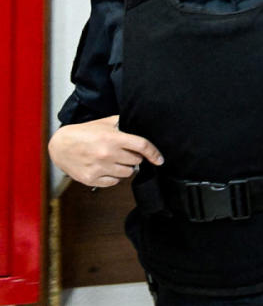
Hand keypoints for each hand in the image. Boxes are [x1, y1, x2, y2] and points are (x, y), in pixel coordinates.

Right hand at [48, 115, 163, 186]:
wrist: (60, 145)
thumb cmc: (83, 132)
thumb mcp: (105, 122)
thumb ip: (123, 124)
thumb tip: (141, 126)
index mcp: (113, 138)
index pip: (142, 146)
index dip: (154, 153)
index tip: (160, 159)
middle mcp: (107, 154)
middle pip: (136, 161)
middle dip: (134, 157)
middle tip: (126, 153)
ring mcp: (99, 168)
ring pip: (127, 173)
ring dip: (125, 168)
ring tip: (116, 160)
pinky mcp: (91, 179)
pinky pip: (114, 183)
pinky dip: (114, 177)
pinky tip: (108, 169)